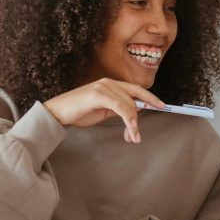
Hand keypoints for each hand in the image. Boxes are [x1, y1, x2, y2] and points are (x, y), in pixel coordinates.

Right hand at [43, 78, 164, 142]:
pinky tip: (130, 130)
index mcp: (110, 84)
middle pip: (134, 97)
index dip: (150, 97)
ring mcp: (103, 86)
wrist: (58, 113)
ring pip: (128, 104)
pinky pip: (120, 107)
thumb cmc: (78, 112)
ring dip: (133, 123)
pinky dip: (128, 120)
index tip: (162, 105)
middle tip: (141, 131)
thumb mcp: (102, 110)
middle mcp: (108, 82)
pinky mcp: (98, 94)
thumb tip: (132, 114)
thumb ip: (116, 108)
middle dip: (141, 114)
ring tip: (133, 138)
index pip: (135, 89)